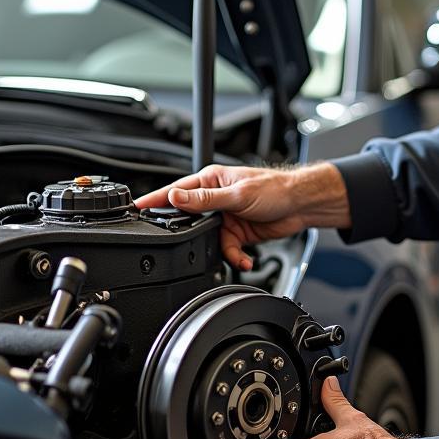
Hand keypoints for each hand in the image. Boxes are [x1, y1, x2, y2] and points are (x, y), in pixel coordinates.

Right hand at [134, 163, 348, 269]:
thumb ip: (204, 199)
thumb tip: (175, 196)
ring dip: (222, 249)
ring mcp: (226, 216)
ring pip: (208, 239)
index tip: (137, 208)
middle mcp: (215, 197)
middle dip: (190, 234)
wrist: (301, 205)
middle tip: (184, 243)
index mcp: (211, 180)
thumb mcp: (237, 194)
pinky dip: (235, 256)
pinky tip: (244, 258)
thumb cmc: (274, 188)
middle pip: (190, 218)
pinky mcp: (238, 232)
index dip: (156, 200)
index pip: (177, 190)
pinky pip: (227, 248)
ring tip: (234, 252)